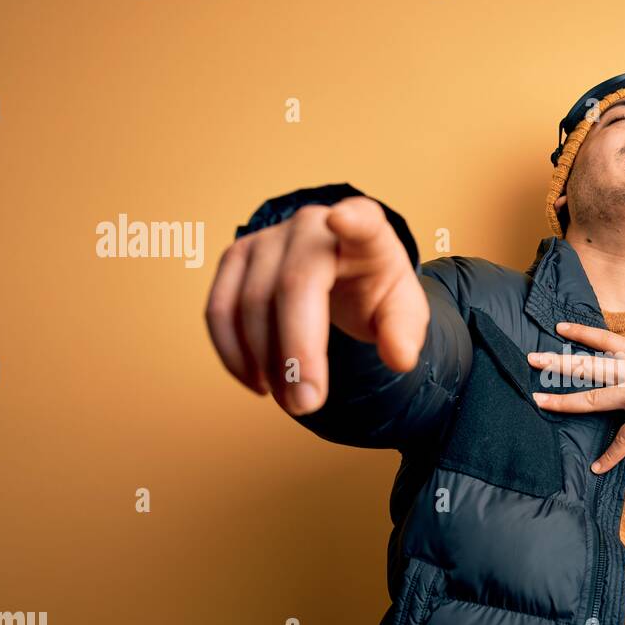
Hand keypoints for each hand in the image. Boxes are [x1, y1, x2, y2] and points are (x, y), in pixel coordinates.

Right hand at [205, 196, 428, 415]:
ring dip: (264, 362)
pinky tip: (260, 384)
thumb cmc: (376, 294)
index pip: (362, 221)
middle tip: (306, 405)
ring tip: (292, 402)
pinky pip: (219, 310)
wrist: (345, 281)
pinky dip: (233, 354)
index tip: (343, 219)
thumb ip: (405, 333)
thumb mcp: (402, 314)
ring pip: (248, 302)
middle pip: (293, 286)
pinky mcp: (236, 259)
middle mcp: (312, 225)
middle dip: (295, 351)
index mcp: (367, 233)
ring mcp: (267, 238)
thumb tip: (400, 358)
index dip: (352, 220)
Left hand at [527, 320, 624, 472]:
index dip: (582, 332)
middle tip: (531, 358)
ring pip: (595, 396)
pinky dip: (612, 455)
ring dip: (565, 400)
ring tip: (538, 401)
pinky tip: (597, 468)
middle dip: (558, 362)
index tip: (560, 327)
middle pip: (590, 365)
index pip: (606, 340)